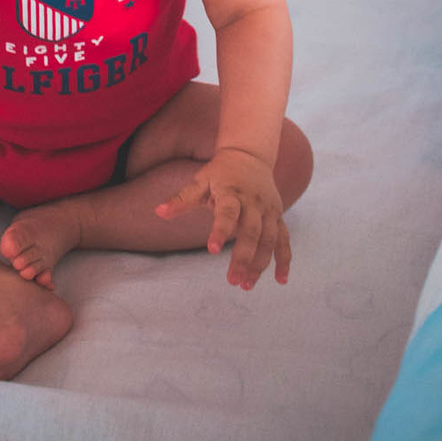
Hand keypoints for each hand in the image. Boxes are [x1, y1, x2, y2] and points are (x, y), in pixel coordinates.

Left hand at [156, 147, 290, 289]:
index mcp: (232, 192)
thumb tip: (157, 212)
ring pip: (269, 240)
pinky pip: (284, 240)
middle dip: (243, 257)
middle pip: (252, 231)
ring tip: (246, 285)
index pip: (228, 212)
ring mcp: (269, 210)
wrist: (249, 155)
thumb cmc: (220, 172)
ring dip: (259, 264)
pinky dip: (284, 260)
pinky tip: (280, 280)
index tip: (211, 250)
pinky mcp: (278, 216)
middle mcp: (254, 202)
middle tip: (232, 281)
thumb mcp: (199, 181)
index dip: (220, 230)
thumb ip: (181, 199)